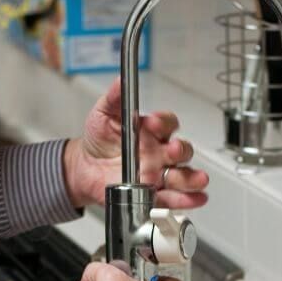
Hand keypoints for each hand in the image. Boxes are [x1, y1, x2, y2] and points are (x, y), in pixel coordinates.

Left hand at [64, 77, 209, 209]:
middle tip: (171, 151)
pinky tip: (195, 198)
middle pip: (182, 151)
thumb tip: (121, 80)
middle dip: (180, 151)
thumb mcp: (103, 114)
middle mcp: (160, 153)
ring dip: (192, 178)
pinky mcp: (153, 194)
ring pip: (183, 176)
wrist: (84, 168)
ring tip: (197, 179)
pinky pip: (174, 198)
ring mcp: (159, 174)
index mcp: (151, 132)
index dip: (162, 123)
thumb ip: (114, 98)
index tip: (150, 123)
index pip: (167, 124)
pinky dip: (187, 200)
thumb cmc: (99, 140)